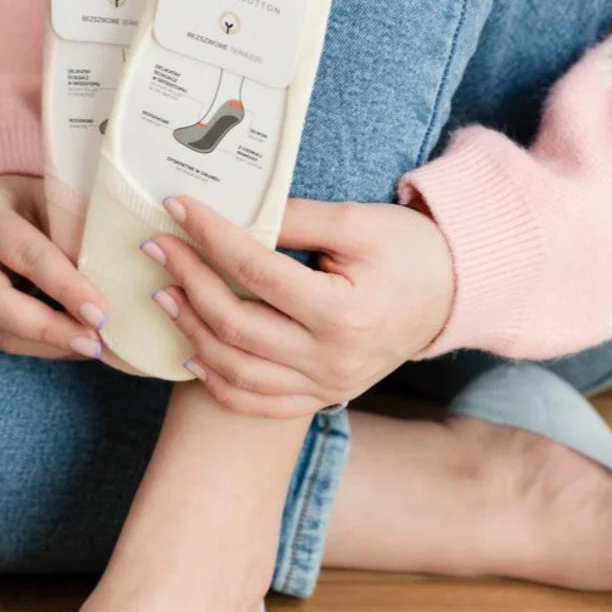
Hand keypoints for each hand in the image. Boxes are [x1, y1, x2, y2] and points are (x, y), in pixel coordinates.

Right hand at [0, 174, 106, 358]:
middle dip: (49, 328)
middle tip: (94, 343)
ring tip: (89, 348)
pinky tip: (67, 345)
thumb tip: (112, 283)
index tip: (100, 314)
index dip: (65, 287)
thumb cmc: (21, 201)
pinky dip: (36, 347)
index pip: (25, 255)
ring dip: (46, 345)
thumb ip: (71, 233)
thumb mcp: (46, 199)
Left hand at [145, 196, 454, 417]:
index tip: (178, 208)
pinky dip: (219, 383)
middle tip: (159, 247)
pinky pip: (258, 403)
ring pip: (237, 370)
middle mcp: (330, 358)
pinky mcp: (322, 396)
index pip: (255, 270)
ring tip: (165, 294)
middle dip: (189, 281)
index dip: (209, 236)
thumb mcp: (359, 222)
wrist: (453, 295)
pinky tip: (193, 354)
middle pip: (236, 324)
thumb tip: (233, 212)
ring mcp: (325, 385)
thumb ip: (296, 218)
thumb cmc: (409, 250)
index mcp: (341, 312)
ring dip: (192, 332)